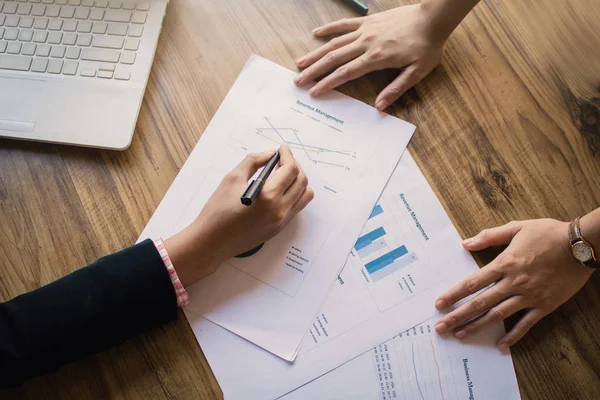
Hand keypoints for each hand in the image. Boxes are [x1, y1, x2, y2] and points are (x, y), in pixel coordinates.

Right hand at [165, 145, 313, 285]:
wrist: (212, 241)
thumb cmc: (218, 210)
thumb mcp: (232, 178)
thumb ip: (253, 161)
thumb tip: (270, 154)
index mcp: (269, 196)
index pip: (290, 170)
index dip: (288, 155)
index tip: (282, 148)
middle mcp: (280, 210)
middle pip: (302, 181)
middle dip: (294, 166)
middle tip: (282, 160)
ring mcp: (282, 221)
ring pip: (304, 196)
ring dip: (298, 181)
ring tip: (283, 175)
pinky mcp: (279, 229)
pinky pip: (296, 208)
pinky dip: (294, 194)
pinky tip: (279, 190)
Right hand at [294, 4, 445, 110]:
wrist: (433, 18)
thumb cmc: (427, 46)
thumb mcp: (417, 72)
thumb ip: (396, 89)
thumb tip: (380, 106)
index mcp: (377, 58)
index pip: (346, 73)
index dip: (327, 83)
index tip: (314, 91)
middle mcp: (366, 43)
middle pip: (334, 59)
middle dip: (314, 71)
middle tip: (298, 81)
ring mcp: (365, 30)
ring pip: (335, 43)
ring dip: (316, 53)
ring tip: (300, 62)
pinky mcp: (368, 21)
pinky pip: (345, 25)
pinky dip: (330, 29)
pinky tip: (317, 33)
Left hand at [434, 219, 593, 349]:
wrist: (581, 245)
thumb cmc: (548, 233)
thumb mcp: (517, 227)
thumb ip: (490, 236)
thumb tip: (466, 243)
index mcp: (504, 263)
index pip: (472, 282)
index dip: (454, 294)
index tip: (439, 304)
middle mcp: (513, 283)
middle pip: (480, 303)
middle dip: (458, 316)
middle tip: (441, 327)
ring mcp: (529, 296)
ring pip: (498, 315)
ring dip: (477, 327)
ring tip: (460, 335)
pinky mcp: (544, 306)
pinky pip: (526, 324)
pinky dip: (513, 337)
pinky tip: (501, 347)